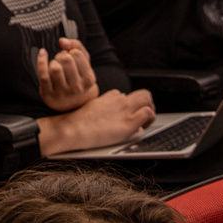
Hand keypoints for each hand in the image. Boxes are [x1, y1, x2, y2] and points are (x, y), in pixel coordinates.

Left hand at [34, 37, 101, 112]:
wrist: (70, 102)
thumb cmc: (77, 77)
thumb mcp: (83, 62)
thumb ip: (77, 46)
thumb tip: (62, 40)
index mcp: (89, 80)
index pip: (76, 54)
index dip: (71, 51)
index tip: (71, 57)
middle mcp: (77, 88)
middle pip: (66, 60)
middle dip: (62, 56)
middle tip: (62, 62)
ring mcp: (62, 93)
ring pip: (55, 67)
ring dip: (53, 61)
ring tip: (56, 66)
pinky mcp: (48, 94)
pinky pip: (43, 74)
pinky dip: (41, 61)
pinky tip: (42, 53)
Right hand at [38, 88, 156, 155]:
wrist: (73, 128)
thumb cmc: (77, 123)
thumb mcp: (92, 109)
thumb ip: (104, 108)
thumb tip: (112, 116)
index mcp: (110, 96)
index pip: (126, 96)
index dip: (130, 106)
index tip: (128, 114)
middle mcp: (119, 100)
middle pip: (143, 94)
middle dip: (146, 105)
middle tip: (143, 116)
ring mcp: (125, 110)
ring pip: (148, 100)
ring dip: (150, 111)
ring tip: (144, 123)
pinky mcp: (128, 123)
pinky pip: (148, 113)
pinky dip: (148, 120)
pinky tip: (141, 128)